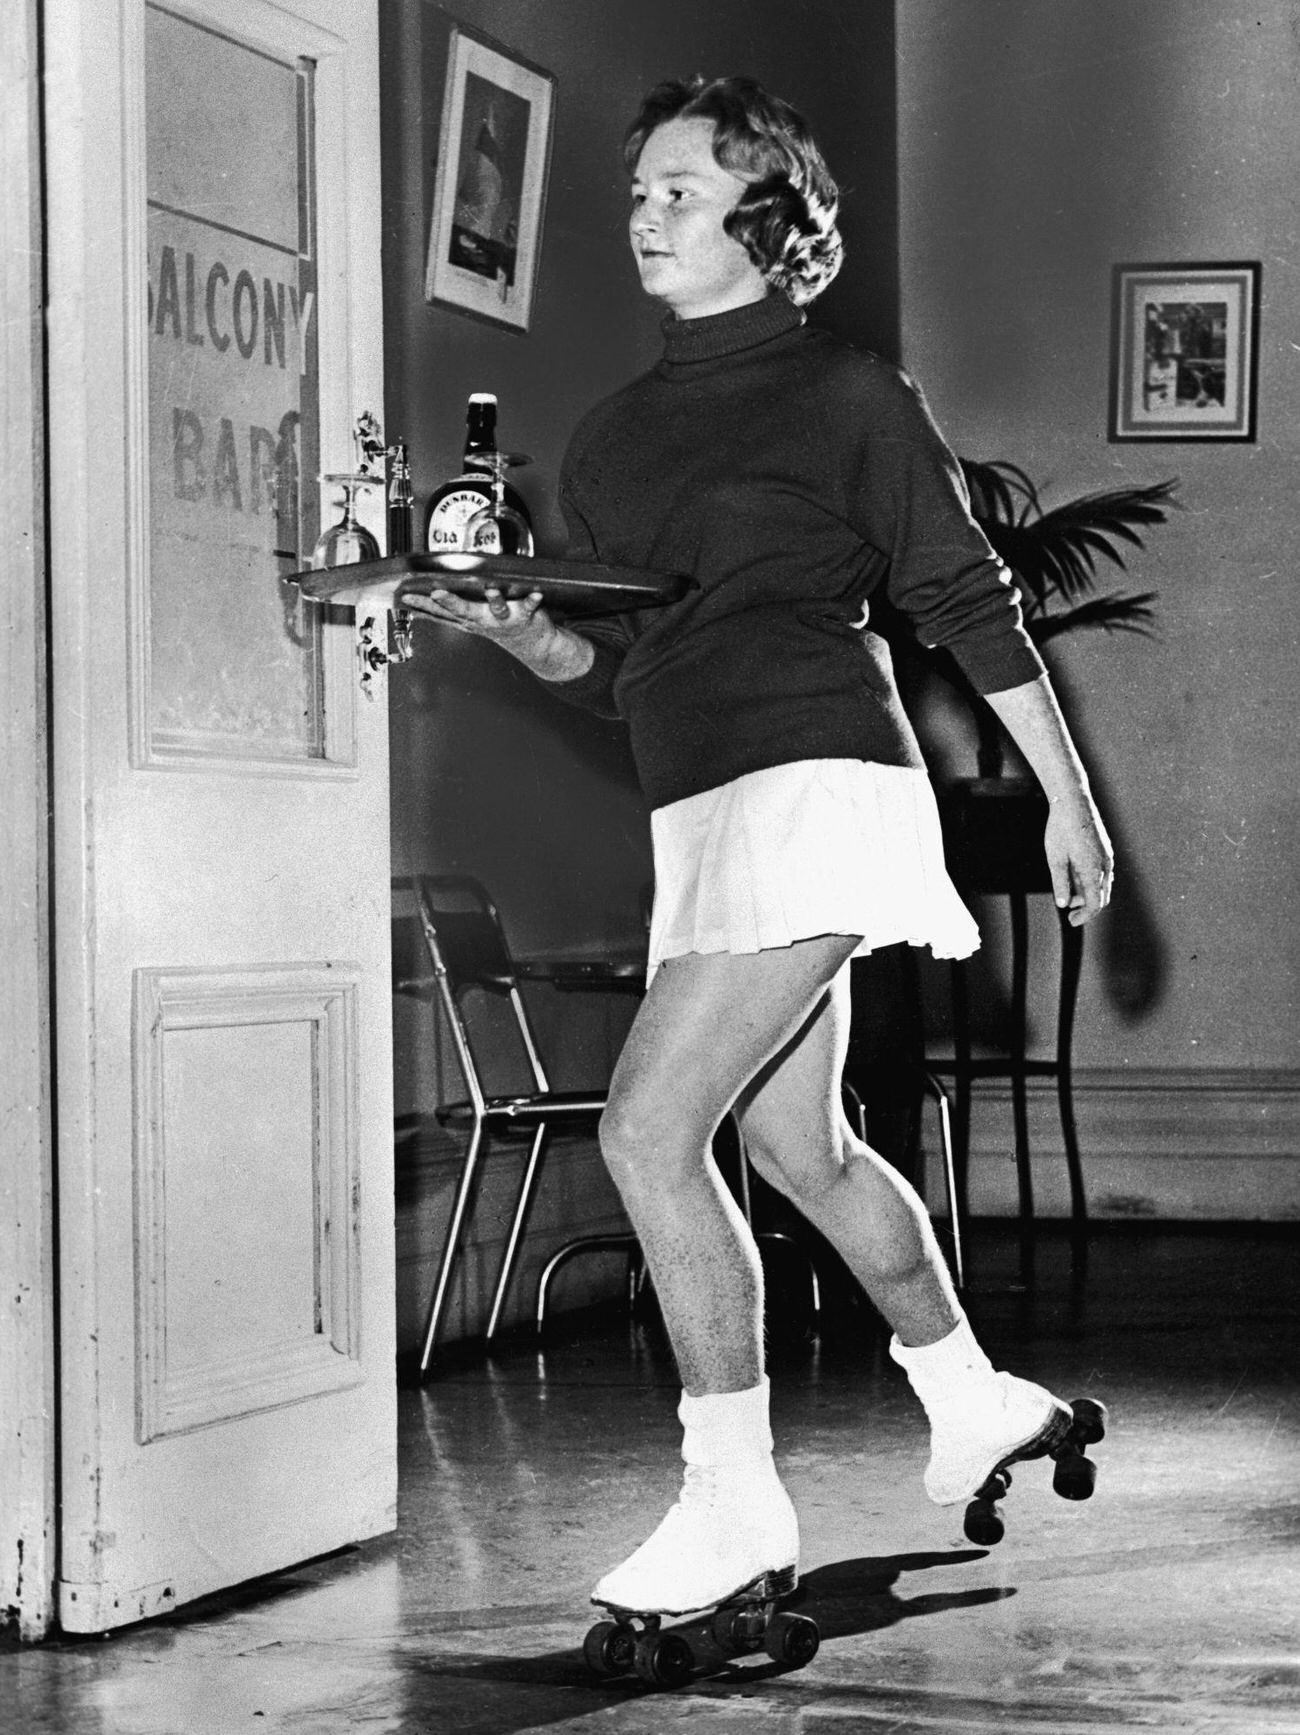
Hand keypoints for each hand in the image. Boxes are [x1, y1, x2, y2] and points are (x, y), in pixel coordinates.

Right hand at [400, 586, 550, 647]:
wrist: (533, 645)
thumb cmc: (498, 626)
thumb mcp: (467, 622)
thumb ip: (445, 613)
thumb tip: (417, 608)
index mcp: (468, 619)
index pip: (441, 612)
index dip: (422, 605)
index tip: (406, 597)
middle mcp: (483, 619)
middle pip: (464, 611)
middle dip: (450, 602)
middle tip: (436, 593)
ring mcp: (504, 618)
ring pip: (497, 609)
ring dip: (494, 600)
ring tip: (491, 591)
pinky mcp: (525, 615)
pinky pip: (529, 607)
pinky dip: (532, 601)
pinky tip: (535, 595)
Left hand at [1044, 789, 1113, 925]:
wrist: (1073, 802)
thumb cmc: (1061, 830)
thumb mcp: (1055, 859)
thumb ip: (1060, 883)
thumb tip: (1063, 904)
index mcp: (1093, 870)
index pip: (1094, 904)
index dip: (1084, 916)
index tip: (1071, 921)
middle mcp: (1105, 865)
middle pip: (1101, 897)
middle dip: (1086, 907)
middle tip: (1069, 913)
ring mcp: (1107, 856)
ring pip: (1102, 885)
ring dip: (1088, 894)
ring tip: (1069, 894)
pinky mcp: (1105, 849)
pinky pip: (1103, 873)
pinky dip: (1092, 881)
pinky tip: (1077, 879)